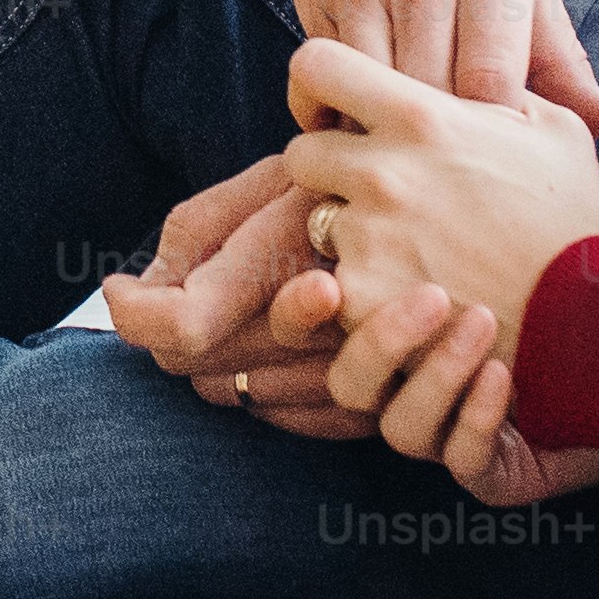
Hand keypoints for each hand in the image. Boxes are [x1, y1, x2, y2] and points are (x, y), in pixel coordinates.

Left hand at [99, 154, 375, 440]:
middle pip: (195, 365)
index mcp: (288, 249)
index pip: (183, 323)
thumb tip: (135, 290)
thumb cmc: (361, 179)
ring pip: (236, 395)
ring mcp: (353, 366)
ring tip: (242, 306)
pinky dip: (268, 390)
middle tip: (177, 291)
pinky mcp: (380, 401)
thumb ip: (197, 229)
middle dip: (171, 333)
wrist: (480, 214)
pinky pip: (290, 420)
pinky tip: (281, 342)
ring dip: (218, 360)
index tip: (119, 290)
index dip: (138, 315)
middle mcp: (322, 317)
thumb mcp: (277, 177)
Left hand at [272, 37, 598, 502]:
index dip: (316, 86)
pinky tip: (408, 293)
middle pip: (299, 153)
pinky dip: (360, 289)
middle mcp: (382, 172)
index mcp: (422, 117)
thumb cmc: (576, 221)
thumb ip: (501, 88)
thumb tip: (478, 71)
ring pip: (312, 222)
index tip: (333, 109)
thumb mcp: (556, 130)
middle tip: (375, 192)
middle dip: (329, 169)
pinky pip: (332, 284)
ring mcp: (367, 239)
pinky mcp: (362, 299)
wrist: (589, 323)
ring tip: (408, 249)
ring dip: (347, 231)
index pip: (315, 65)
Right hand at [275, 0, 598, 133]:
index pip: (495, 86)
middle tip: (460, 163)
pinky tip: (366, 110)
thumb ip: (556, 43)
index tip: (504, 148)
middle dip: (449, 141)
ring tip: (412, 146)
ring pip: (375, 93)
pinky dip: (344, 104)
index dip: (500, 135)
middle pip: (435, 98)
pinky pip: (325, 74)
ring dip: (391, 128)